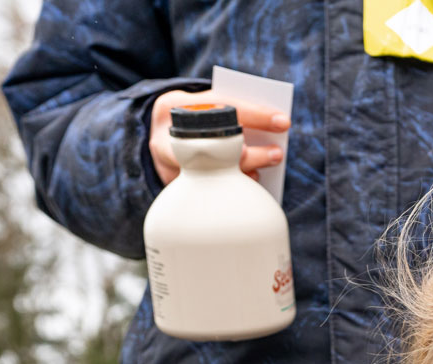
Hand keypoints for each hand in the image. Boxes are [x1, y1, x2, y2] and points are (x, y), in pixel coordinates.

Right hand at [149, 90, 290, 185]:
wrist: (149, 136)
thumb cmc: (187, 119)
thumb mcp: (199, 106)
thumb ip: (226, 111)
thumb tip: (270, 127)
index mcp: (175, 104)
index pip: (220, 105)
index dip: (255, 114)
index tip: (283, 122)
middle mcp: (166, 132)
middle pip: (214, 144)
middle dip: (251, 151)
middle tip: (279, 153)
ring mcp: (165, 161)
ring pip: (212, 171)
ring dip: (246, 170)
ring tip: (267, 166)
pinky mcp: (171, 184)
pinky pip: (208, 189)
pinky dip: (233, 186)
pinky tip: (249, 180)